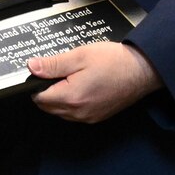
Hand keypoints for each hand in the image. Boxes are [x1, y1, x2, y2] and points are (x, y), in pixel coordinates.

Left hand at [29, 42, 161, 123]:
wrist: (142, 70)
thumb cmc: (114, 61)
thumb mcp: (80, 56)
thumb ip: (53, 64)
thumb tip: (32, 67)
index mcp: (71, 97)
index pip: (39, 97)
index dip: (37, 84)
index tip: (44, 72)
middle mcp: (78, 112)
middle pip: (48, 107)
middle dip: (46, 92)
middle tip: (58, 72)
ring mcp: (88, 117)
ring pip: (60, 112)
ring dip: (58, 99)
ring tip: (70, 79)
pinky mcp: (96, 117)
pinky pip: (74, 114)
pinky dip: (71, 104)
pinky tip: (80, 88)